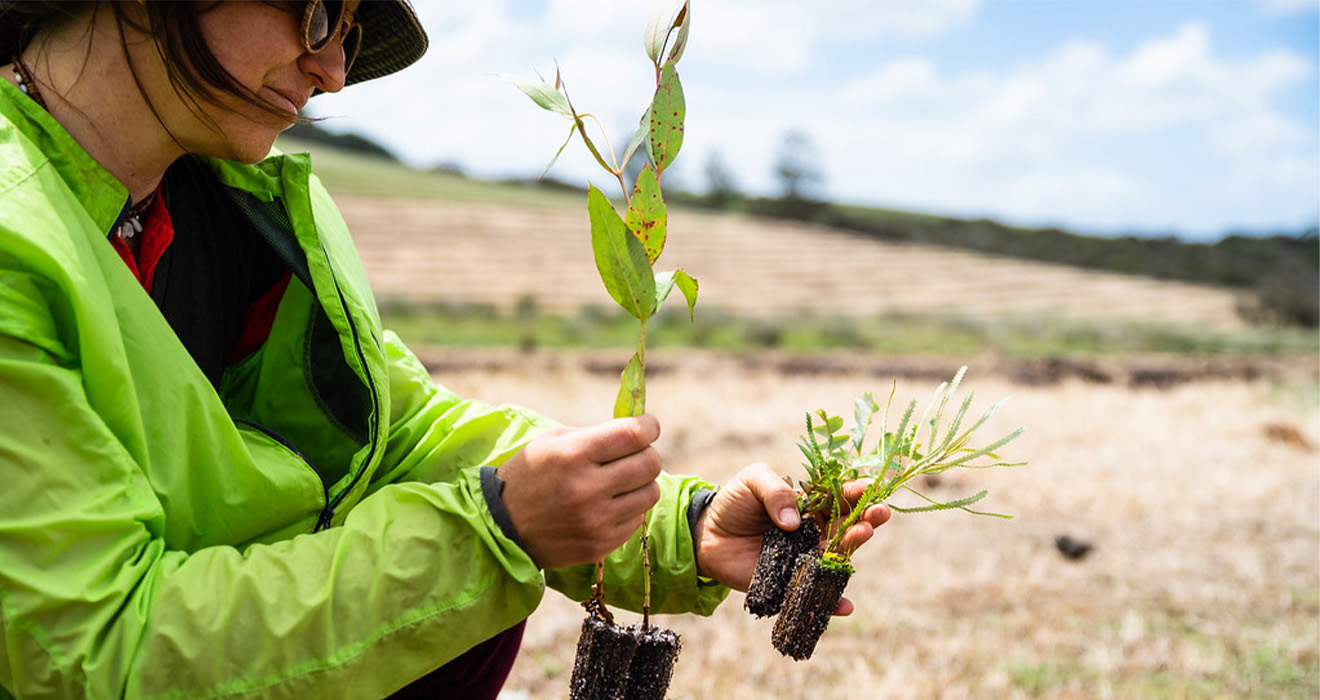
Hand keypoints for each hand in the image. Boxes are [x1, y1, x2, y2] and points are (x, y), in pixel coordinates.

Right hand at [497, 415, 661, 569]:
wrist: (502, 528)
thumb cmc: (530, 476)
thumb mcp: (552, 442)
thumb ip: (595, 434)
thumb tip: (639, 431)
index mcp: (573, 455)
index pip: (634, 435)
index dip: (649, 426)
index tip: (649, 426)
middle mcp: (587, 488)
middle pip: (650, 464)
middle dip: (646, 454)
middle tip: (633, 455)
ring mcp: (595, 521)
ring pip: (650, 493)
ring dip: (641, 483)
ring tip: (621, 482)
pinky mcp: (600, 545)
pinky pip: (637, 520)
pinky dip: (629, 509)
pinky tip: (608, 505)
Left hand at [693, 463, 890, 615]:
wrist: (706, 534)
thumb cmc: (735, 502)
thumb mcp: (753, 480)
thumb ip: (775, 491)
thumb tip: (793, 521)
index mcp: (811, 504)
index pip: (840, 496)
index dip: (857, 492)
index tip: (869, 487)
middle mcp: (815, 531)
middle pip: (848, 526)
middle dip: (866, 518)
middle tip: (878, 513)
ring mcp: (806, 557)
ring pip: (837, 557)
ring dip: (853, 548)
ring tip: (862, 535)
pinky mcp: (791, 582)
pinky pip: (814, 593)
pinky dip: (832, 603)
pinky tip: (844, 606)